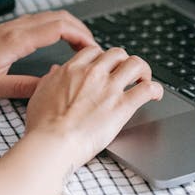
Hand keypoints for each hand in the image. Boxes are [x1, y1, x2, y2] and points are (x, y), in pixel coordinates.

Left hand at [0, 11, 95, 100]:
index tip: (94, 50)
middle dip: (82, 30)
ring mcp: (14, 26)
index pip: (58, 28)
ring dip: (71, 27)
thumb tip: (51, 88)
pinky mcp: (10, 29)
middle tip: (94, 50)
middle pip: (60, 17)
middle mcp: (17, 28)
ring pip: (52, 16)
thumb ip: (24, 88)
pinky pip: (42, 21)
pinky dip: (59, 27)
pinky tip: (61, 42)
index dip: (80, 36)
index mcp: (16, 40)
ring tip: (82, 48)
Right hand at [25, 45, 163, 167]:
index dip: (103, 57)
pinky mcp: (122, 106)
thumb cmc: (42, 125)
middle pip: (118, 53)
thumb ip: (50, 79)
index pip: (95, 51)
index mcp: (73, 69)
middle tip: (126, 73)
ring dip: (143, 70)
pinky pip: (146, 89)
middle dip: (124, 61)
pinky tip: (155, 94)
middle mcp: (94, 73)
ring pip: (135, 64)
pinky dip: (155, 89)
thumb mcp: (39, 93)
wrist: (52, 143)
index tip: (106, 66)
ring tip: (144, 79)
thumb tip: (56, 71)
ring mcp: (110, 88)